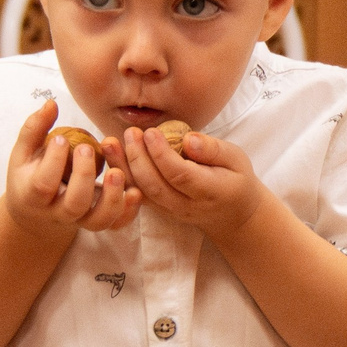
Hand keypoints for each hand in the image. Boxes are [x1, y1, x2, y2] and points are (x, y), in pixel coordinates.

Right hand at [1, 101, 138, 239]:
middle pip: (74, 204)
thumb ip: (35, 128)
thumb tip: (51, 103)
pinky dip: (128, 212)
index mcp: (33, 195)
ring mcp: (80, 220)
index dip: (54, 162)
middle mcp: (57, 212)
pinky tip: (135, 192)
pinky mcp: (98, 222)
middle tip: (89, 149)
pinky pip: (115, 224)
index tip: (62, 140)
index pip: (43, 184)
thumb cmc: (29, 175)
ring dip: (113, 198)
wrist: (34, 214)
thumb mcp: (23, 153)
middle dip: (85, 176)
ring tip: (118, 173)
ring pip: (98, 220)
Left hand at [114, 123, 272, 240]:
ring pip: (142, 192)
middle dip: (138, 158)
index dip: (162, 155)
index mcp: (210, 192)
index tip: (151, 132)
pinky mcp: (159, 210)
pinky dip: (122, 176)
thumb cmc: (235, 179)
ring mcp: (171, 211)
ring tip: (110, 143)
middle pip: (155, 185)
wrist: (232, 213)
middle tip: (130, 133)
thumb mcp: (236, 159)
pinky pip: (137, 195)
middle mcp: (187, 206)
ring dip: (123, 168)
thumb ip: (213, 149)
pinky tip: (111, 157)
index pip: (180, 175)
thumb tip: (188, 138)